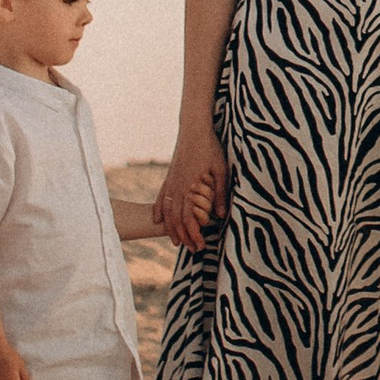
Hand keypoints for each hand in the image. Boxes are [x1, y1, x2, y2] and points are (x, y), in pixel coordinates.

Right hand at [154, 128, 229, 247]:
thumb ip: (220, 193)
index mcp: (190, 188)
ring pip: (167, 212)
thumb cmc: (210, 148)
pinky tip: (158, 220)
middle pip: (177, 220)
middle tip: (192, 249)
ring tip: (176, 241)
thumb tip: (221, 215)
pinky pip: (161, 198)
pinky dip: (160, 211)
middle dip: (184, 237)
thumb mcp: (220, 170)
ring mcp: (171, 182)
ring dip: (171, 228)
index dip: (194, 234)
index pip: (189, 219)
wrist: (193, 129)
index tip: (201, 245)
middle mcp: (177, 188)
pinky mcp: (169, 176)